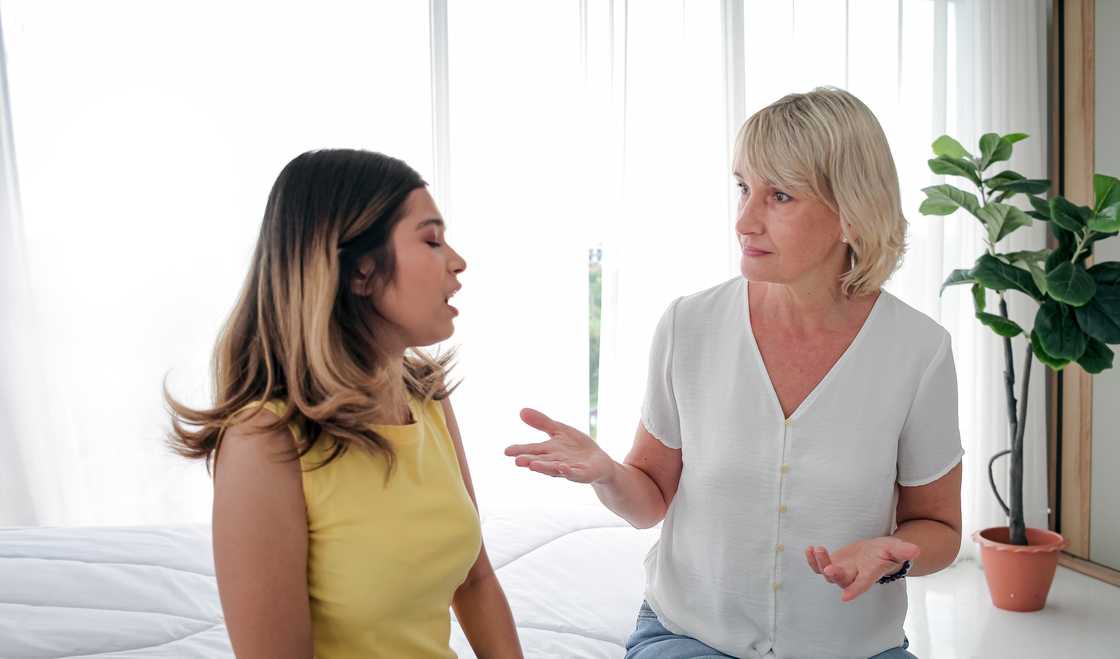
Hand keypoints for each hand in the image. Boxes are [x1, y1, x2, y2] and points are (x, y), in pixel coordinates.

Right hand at [504, 408, 614, 483]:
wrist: (599, 462)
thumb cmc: (576, 447)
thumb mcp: (559, 430)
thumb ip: (542, 422)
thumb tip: (521, 410)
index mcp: (548, 451)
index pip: (532, 450)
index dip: (520, 450)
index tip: (506, 451)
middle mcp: (555, 462)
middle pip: (540, 461)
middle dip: (529, 461)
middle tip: (517, 461)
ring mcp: (568, 469)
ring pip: (554, 469)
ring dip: (544, 468)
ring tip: (532, 465)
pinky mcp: (583, 474)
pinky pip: (574, 473)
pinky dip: (568, 471)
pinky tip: (562, 467)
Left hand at [805, 537, 919, 601]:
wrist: (876, 551)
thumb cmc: (887, 552)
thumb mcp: (896, 548)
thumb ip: (903, 550)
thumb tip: (916, 550)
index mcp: (870, 574)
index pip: (862, 584)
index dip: (855, 590)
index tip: (845, 597)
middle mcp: (854, 576)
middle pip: (842, 580)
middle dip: (835, 574)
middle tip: (828, 567)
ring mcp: (842, 571)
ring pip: (827, 574)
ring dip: (820, 563)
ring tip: (817, 549)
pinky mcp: (832, 564)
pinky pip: (818, 567)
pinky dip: (812, 560)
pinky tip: (809, 549)